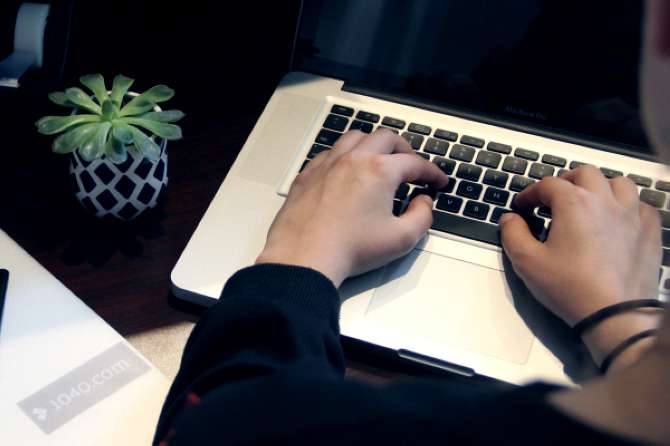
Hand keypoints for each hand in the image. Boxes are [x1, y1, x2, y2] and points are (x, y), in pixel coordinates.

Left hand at [256, 129, 448, 286]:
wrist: (305, 257)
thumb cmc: (350, 249)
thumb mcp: (401, 239)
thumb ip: (422, 216)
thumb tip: (423, 202)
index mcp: (379, 171)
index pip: (415, 163)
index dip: (432, 172)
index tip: (437, 180)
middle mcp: (353, 159)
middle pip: (386, 138)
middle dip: (405, 149)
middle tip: (411, 165)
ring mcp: (327, 164)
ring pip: (355, 137)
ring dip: (373, 143)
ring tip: (380, 157)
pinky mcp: (308, 175)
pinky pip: (329, 153)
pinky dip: (344, 155)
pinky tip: (346, 169)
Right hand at [500, 166, 662, 366]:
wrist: (614, 315)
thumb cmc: (571, 288)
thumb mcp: (527, 262)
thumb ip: (512, 234)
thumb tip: (510, 219)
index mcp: (574, 204)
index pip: (548, 184)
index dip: (531, 193)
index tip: (524, 205)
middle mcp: (605, 202)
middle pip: (585, 174)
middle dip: (566, 181)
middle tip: (554, 198)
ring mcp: (632, 215)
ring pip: (619, 183)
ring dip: (601, 187)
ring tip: (589, 202)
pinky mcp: (649, 232)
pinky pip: (642, 206)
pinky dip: (629, 206)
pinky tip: (619, 220)